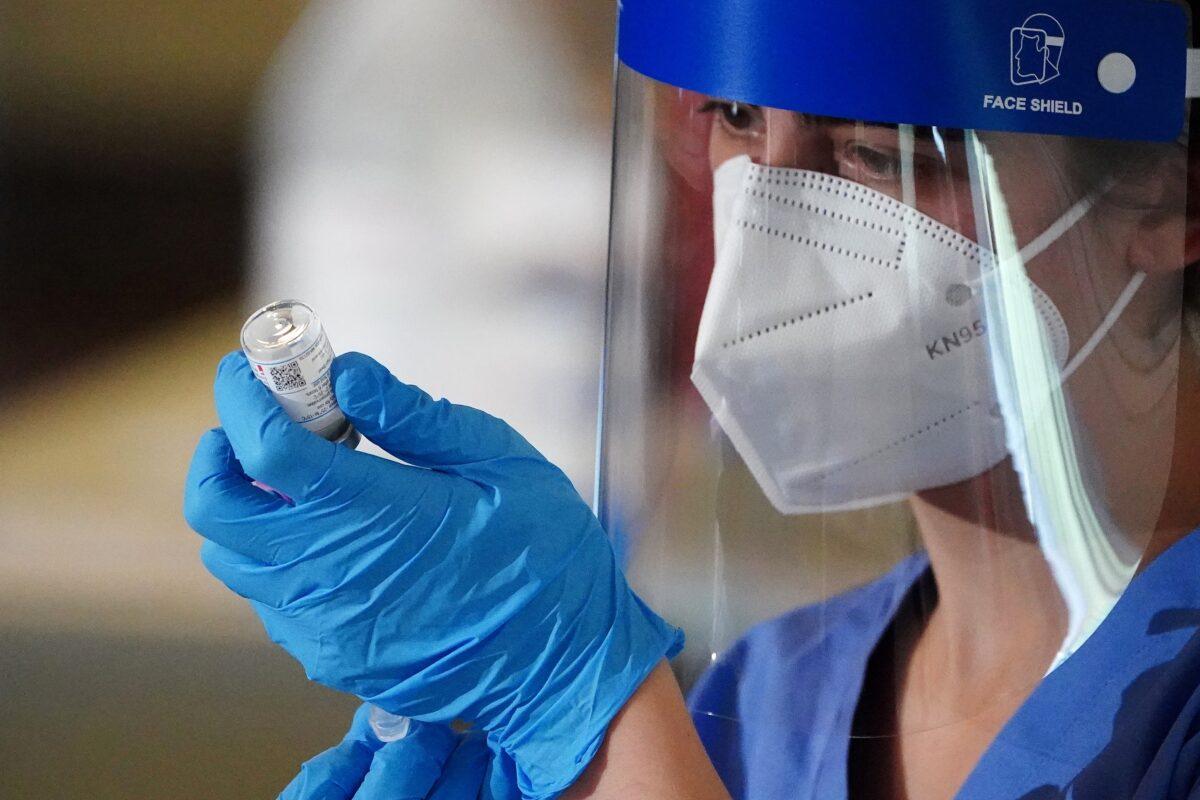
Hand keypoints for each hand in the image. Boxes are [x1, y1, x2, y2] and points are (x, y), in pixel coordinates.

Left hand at [184, 352, 681, 799]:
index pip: (265, 448)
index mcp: (376, 514)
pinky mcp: (331, 657)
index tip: (242, 369)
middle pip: (216, 507)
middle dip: (219, 451)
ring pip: (230, 557)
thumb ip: (416, 418)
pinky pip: (267, 600)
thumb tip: (348, 375)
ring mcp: (323, 624)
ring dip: (243, 507)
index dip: (240, 398)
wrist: (562, 668)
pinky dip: (272, 556)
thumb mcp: (502, 465)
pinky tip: (327, 539)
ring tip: (296, 481)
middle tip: (260, 423)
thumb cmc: (545, 559)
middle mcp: (330, 574)